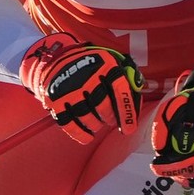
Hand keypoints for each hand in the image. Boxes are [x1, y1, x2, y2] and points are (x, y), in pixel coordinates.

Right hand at [19, 33, 143, 143]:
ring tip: (98, 123)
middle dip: (110, 118)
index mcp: (104, 63)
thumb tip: (138, 98)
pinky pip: (69, 124)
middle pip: (103, 106)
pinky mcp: (55, 99)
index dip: (126, 111)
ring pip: (88, 117)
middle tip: (111, 121)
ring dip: (96, 125)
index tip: (128, 129)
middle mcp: (86, 75)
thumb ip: (128, 78)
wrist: (56, 58)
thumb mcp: (111, 61)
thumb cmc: (92, 65)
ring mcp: (69, 88)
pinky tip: (88, 136)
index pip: (120, 89)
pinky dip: (80, 134)